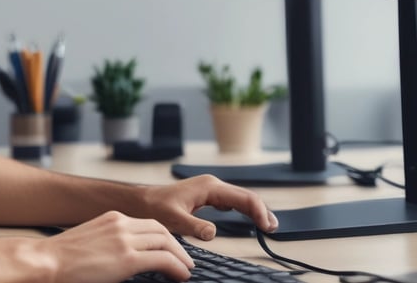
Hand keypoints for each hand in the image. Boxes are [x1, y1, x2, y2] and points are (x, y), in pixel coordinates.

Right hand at [36, 211, 193, 282]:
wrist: (45, 261)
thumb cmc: (60, 258)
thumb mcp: (89, 242)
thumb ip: (108, 244)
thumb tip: (120, 258)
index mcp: (111, 219)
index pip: (147, 224)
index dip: (164, 237)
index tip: (170, 248)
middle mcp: (120, 224)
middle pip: (160, 230)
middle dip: (176, 245)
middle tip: (184, 260)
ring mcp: (124, 239)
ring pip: (165, 242)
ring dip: (180, 256)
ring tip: (185, 269)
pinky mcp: (127, 258)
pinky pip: (162, 259)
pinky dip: (176, 267)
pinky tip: (181, 275)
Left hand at [138, 175, 278, 239]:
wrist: (143, 201)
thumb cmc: (155, 207)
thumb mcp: (174, 219)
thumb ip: (194, 226)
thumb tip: (213, 233)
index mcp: (209, 187)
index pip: (243, 197)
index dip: (258, 212)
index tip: (267, 227)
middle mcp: (212, 185)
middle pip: (246, 195)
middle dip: (262, 210)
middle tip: (273, 228)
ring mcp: (210, 189)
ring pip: (240, 197)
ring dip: (255, 209)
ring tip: (267, 224)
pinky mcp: (207, 196)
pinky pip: (232, 201)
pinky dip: (244, 209)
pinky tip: (250, 218)